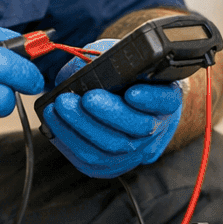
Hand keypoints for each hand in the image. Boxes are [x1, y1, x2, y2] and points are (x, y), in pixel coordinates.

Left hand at [41, 39, 183, 177]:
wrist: (122, 105)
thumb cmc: (121, 77)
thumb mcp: (117, 57)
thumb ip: (102, 57)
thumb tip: (76, 68)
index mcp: (164, 97)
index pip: (166, 100)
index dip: (152, 99)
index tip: (132, 92)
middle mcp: (155, 128)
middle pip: (138, 128)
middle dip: (107, 113)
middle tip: (83, 98)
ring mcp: (135, 151)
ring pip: (111, 149)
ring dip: (81, 127)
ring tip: (59, 107)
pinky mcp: (111, 166)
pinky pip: (91, 161)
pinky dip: (69, 141)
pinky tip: (55, 124)